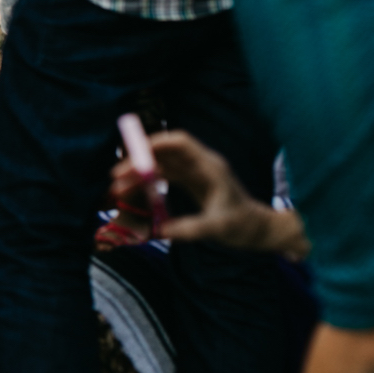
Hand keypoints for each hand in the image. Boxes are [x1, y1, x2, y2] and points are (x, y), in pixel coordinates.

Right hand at [110, 129, 284, 250]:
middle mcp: (200, 165)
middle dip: (140, 160)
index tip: (133, 154)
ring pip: (161, 165)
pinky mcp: (191, 183)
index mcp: (210, 166)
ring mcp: (195, 173)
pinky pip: (165, 176)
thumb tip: (160, 230)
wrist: (257, 230)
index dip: (156, 142)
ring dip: (140, 173)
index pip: (180, 142)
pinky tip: (134, 191)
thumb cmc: (242, 225)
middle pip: (165, 152)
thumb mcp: (217, 228)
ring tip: (119, 186)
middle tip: (116, 176)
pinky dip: (149, 182)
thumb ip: (190, 228)